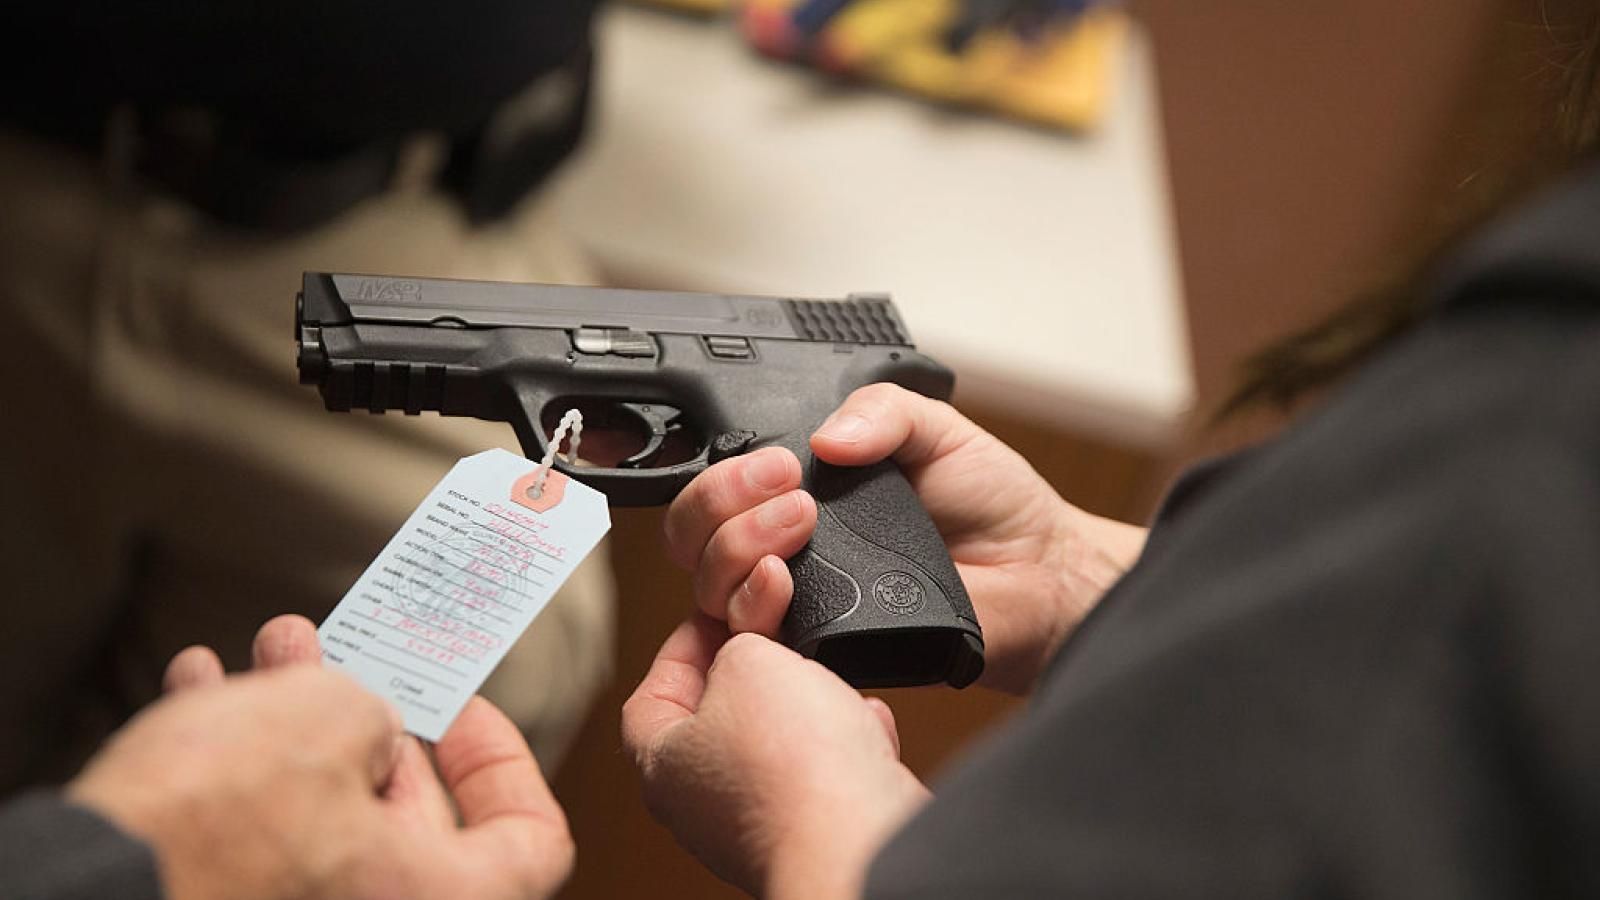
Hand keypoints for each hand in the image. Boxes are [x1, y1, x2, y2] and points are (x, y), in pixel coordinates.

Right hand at [69, 616, 571, 899]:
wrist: (88, 892)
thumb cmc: (228, 819)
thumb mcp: (331, 719)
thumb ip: (373, 713)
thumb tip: (361, 727)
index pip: (531, 841)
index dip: (503, 763)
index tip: (457, 707)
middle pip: (408, 820)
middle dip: (368, 720)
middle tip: (340, 654)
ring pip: (319, 819)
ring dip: (292, 726)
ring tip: (264, 652)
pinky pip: (254, 841)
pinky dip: (235, 770)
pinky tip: (201, 690)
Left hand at [623, 617, 928, 899]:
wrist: (859, 837)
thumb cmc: (790, 768)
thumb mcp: (748, 660)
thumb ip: (738, 644)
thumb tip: (753, 649)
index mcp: (663, 766)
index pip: (653, 693)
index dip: (686, 644)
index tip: (720, 616)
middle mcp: (704, 805)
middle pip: (719, 717)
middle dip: (755, 672)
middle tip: (777, 638)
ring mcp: (759, 823)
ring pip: (777, 745)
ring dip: (806, 707)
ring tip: (825, 679)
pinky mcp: (814, 831)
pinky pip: (824, 774)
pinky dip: (844, 745)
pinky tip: (863, 725)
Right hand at [663, 383, 1147, 692]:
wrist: (1040, 571)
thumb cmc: (993, 503)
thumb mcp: (935, 428)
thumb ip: (881, 409)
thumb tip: (825, 438)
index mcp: (799, 497)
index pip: (715, 491)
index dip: (719, 476)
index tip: (774, 462)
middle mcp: (787, 553)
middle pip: (694, 542)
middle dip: (719, 507)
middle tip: (787, 488)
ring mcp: (802, 607)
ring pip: (714, 592)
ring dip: (736, 550)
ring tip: (801, 527)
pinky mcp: (823, 653)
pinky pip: (762, 644)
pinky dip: (757, 610)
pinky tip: (789, 584)